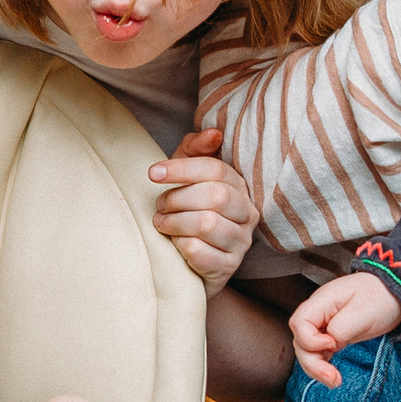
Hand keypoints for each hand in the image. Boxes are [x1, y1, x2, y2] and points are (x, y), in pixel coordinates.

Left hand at [149, 130, 256, 295]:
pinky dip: (180, 246)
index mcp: (239, 187)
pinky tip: (175, 244)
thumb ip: (195, 151)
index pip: (216, 170)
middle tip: (159, 205)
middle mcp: (247, 213)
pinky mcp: (228, 267)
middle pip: (215, 195)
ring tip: (161, 222)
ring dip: (175, 222)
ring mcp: (241, 242)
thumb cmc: (187, 211)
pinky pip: (200, 251)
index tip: (153, 173)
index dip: (181, 169)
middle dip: (178, 198)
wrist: (187, 260)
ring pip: (207, 223)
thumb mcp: (186, 177)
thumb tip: (213, 134)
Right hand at [287, 274, 400, 386]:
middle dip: (312, 363)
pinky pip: (318, 354)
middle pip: (300, 341)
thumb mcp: (364, 311)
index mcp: (322, 301)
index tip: (333, 344)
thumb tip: (331, 342)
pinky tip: (334, 375)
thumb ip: (342, 327)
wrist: (393, 295)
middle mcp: (318, 314)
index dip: (310, 339)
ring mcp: (323, 326)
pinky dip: (323, 367)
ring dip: (317, 369)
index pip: (299, 323)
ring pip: (307, 351)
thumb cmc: (380, 296)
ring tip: (335, 381)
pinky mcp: (331, 336)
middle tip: (333, 377)